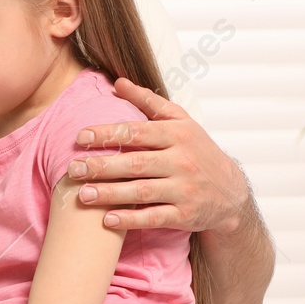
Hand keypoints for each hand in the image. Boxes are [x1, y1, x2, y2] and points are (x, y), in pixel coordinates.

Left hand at [66, 77, 250, 233]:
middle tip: (73, 169)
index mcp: (178, 135)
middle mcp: (181, 161)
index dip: (107, 134)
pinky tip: (107, 220)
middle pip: (136, 163)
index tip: (80, 137)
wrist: (231, 192)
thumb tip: (118, 83)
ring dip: (110, 194)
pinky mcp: (184, 215)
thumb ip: (149, 102)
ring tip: (82, 195)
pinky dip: (131, 220)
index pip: (137, 132)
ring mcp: (184, 189)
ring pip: (142, 191)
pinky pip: (154, 217)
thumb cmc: (198, 151)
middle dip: (102, 166)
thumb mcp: (181, 121)